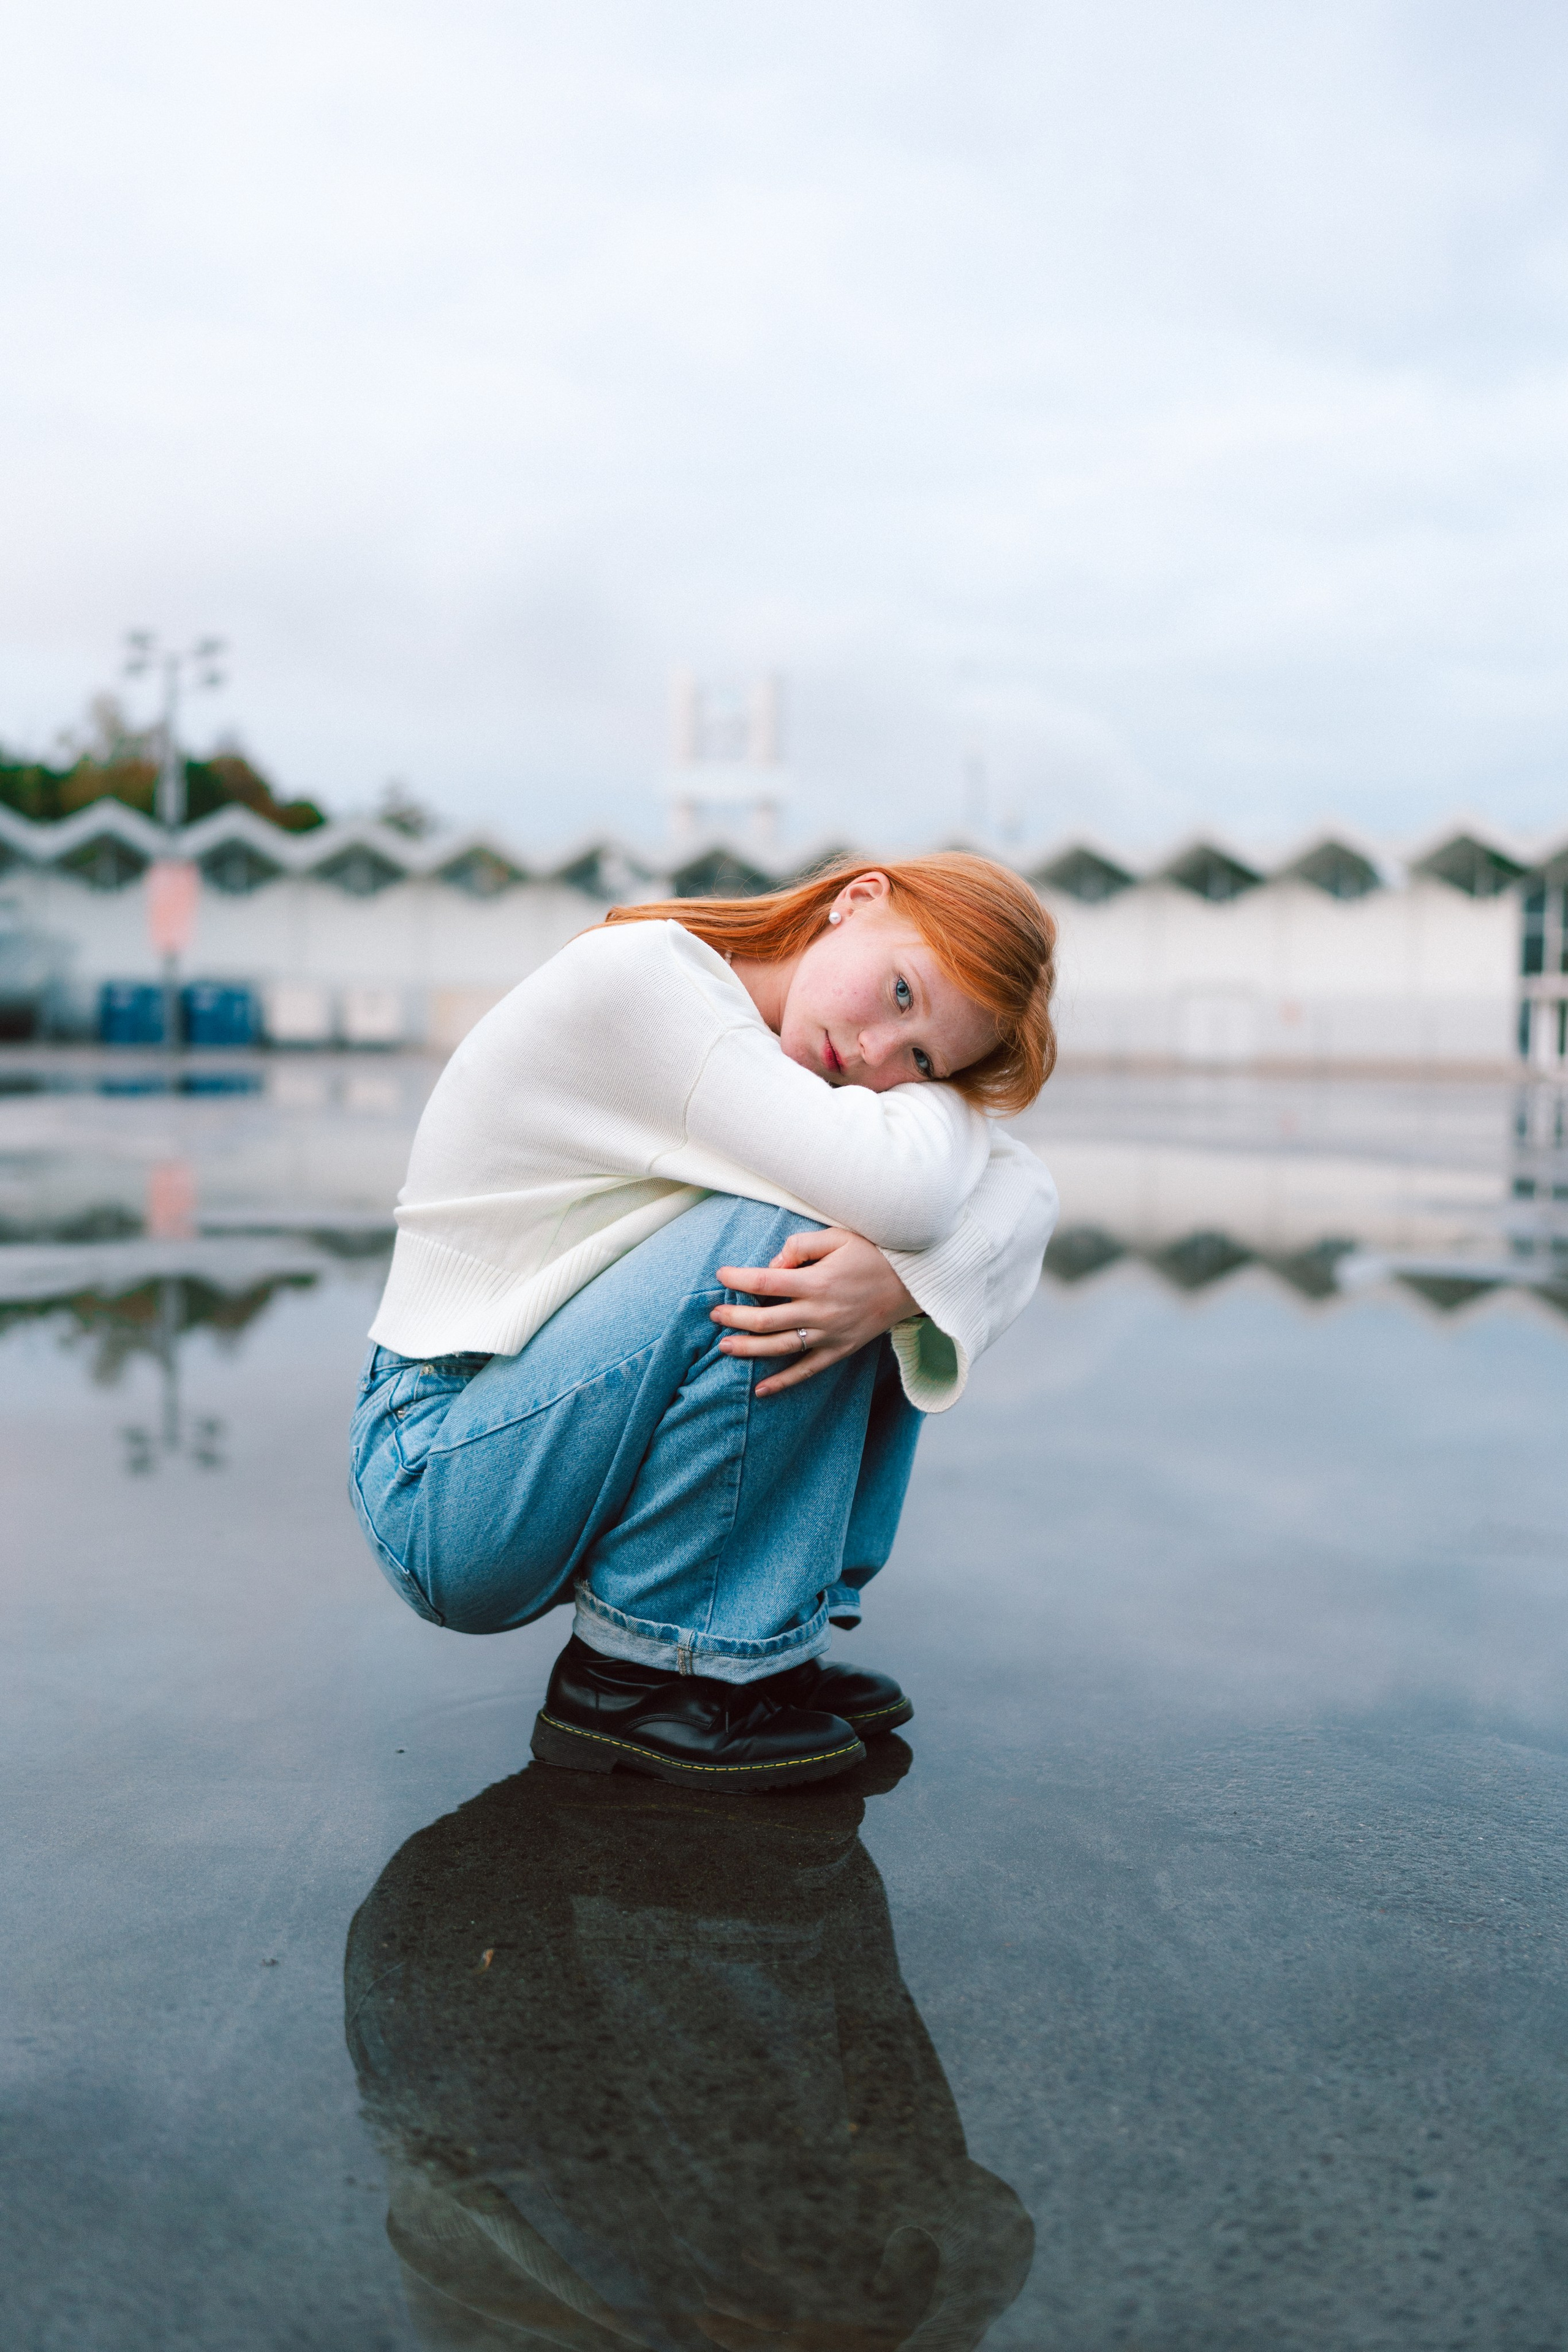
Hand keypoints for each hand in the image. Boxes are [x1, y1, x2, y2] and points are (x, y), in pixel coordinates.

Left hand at [711, 1226, 918, 1396]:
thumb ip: (801, 1246)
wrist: (914, 1283)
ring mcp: (830, 1335)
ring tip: (724, 1347)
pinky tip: (761, 1390)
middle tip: (714, 1314)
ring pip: (780, 1347)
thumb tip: (772, 1263)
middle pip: (765, 1320)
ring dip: (748, 1349)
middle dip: (734, 1317)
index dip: (737, 1279)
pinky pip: (807, 1371)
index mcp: (817, 1281)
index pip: (764, 1282)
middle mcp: (820, 1312)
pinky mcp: (840, 1350)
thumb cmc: (875, 1254)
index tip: (721, 1275)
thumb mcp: (839, 1237)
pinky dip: (783, 1382)